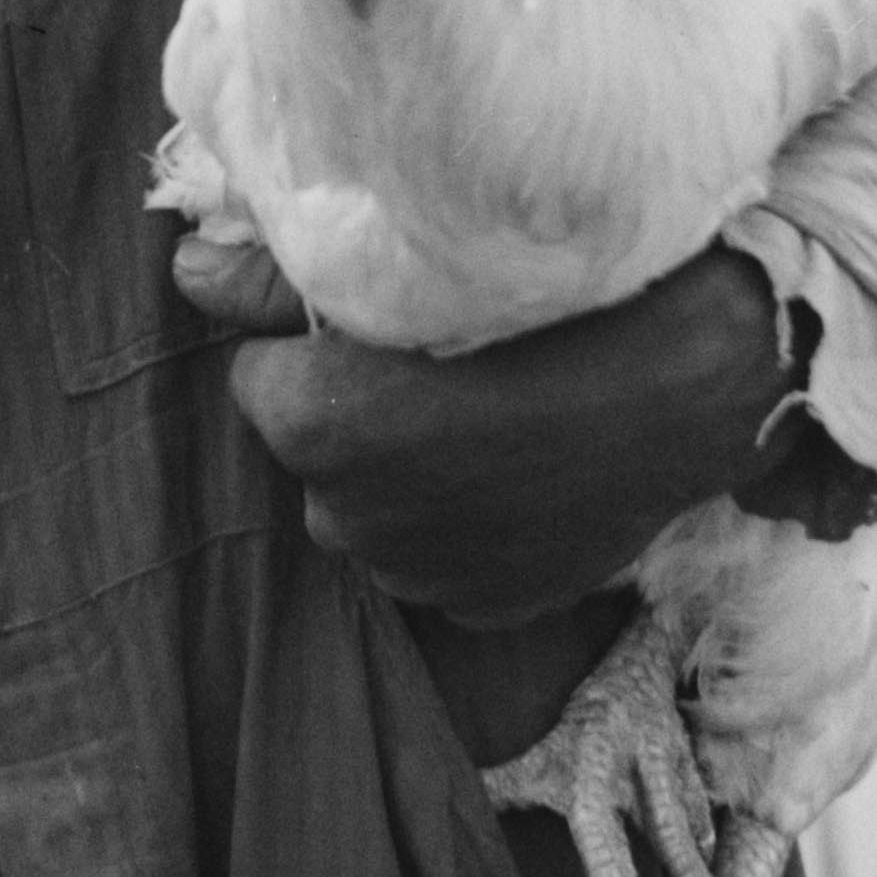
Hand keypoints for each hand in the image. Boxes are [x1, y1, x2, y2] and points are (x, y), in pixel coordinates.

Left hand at [225, 244, 867, 616]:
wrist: (694, 379)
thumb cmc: (554, 305)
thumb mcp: (410, 268)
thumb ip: (274, 281)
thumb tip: (182, 270)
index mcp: (311, 426)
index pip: (263, 381)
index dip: (317, 351)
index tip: (385, 329)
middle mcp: (344, 519)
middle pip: (317, 453)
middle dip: (358, 418)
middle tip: (445, 368)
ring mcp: (416, 578)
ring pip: (378, 512)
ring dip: (410, 477)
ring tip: (492, 419)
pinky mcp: (481, 608)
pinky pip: (442, 560)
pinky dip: (466, 525)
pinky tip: (521, 473)